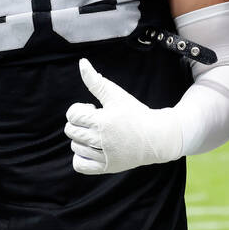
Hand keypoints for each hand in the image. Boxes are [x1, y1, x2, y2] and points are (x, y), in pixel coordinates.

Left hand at [65, 59, 182, 174]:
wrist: (157, 136)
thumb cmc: (135, 113)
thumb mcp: (116, 95)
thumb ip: (95, 81)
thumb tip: (81, 62)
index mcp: (103, 121)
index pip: (72, 115)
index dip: (80, 110)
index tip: (94, 110)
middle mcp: (102, 140)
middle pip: (71, 131)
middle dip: (81, 123)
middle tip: (98, 122)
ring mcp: (104, 156)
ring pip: (74, 147)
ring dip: (82, 139)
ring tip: (98, 134)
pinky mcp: (106, 167)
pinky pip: (79, 165)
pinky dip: (81, 157)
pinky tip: (92, 148)